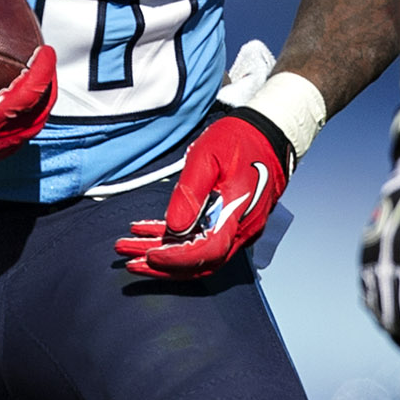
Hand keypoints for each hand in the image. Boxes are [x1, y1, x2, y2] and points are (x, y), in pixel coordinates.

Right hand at [0, 17, 55, 195]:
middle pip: (34, 122)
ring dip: (30, 112)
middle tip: (45, 69)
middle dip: (45, 94)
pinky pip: (3, 146)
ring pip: (20, 137)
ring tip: (29, 88)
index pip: (28, 98)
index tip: (45, 51)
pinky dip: (12, 125)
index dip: (42, 72)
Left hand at [118, 108, 291, 276]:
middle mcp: (242, 229)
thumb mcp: (207, 156)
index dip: (175, 259)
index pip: (206, 252)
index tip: (148, 255)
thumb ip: (189, 194)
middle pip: (201, 263)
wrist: (269, 134)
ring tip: (132, 249)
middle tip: (129, 261)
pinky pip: (204, 242)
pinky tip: (152, 233)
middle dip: (162, 266)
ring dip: (166, 256)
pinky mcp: (233, 224)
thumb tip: (173, 227)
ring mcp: (240, 229)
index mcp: (238, 214)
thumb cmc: (240, 140)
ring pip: (200, 256)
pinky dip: (177, 243)